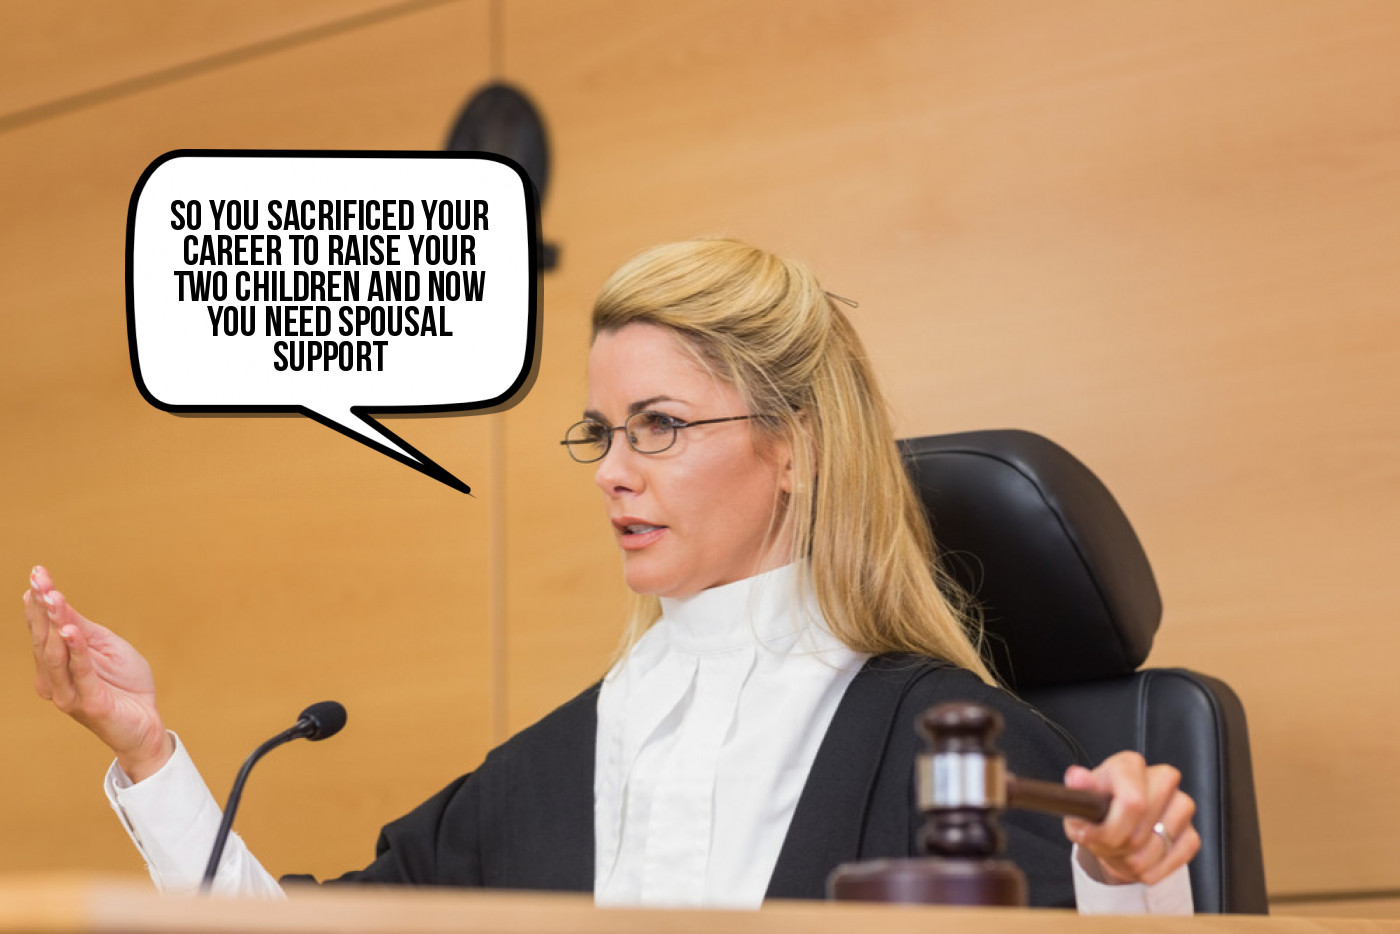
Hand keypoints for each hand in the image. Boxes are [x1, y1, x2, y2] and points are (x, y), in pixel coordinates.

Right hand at [24, 565, 171, 780]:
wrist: (145, 723)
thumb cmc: (124, 685)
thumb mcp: (105, 647)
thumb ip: (81, 628)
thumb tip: (56, 600)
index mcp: (56, 666)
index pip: (44, 630)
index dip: (39, 603)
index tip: (37, 573)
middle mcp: (54, 680)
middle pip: (44, 639)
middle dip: (41, 607)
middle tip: (38, 579)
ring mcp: (69, 694)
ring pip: (56, 654)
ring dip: (54, 624)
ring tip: (53, 597)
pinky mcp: (89, 703)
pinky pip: (80, 673)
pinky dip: (76, 651)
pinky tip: (71, 631)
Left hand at [1063, 751, 1198, 885]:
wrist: (1114, 828)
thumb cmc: (1097, 811)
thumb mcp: (1079, 803)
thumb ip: (1078, 792)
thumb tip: (1077, 776)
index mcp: (1129, 765)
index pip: (1133, 801)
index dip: (1112, 829)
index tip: (1092, 837)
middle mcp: (1161, 778)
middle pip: (1143, 829)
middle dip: (1118, 846)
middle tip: (1104, 845)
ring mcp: (1181, 804)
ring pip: (1158, 847)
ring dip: (1133, 860)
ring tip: (1119, 851)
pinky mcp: (1192, 831)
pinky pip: (1176, 858)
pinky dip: (1153, 869)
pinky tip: (1138, 860)